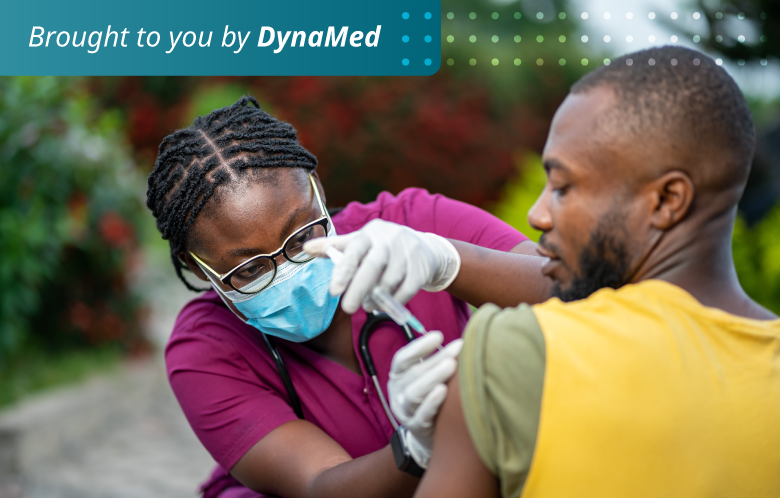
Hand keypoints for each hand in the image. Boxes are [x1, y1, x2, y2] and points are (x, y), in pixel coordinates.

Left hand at [302, 219, 460, 313]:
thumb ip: (334, 247)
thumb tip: (304, 247)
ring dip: (377, 297)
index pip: (354, 248)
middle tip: (348, 309)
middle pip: (373, 265)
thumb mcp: (360, 243)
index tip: (333, 291)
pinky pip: (407, 289)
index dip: (343, 270)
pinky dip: (395, 300)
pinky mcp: (422, 267)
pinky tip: (386, 304)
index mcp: (370, 232)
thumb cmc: (384, 248)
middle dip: (359, 289)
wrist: (426, 249)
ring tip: (367, 305)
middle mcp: (390, 238)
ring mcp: (409, 251)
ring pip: (390, 280)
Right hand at [387, 332, 463, 467]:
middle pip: (413, 373)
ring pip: (414, 393)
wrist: (431, 434)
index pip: (402, 359)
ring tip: (451, 365)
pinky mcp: (415, 428)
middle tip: (456, 349)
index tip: (438, 335)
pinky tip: (444, 391)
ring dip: (433, 377)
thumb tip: (460, 343)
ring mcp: (404, 412)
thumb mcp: (428, 378)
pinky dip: (431, 402)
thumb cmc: (431, 397)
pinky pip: (422, 415)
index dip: (419, 346)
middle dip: (435, 359)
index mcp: (398, 377)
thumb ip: (436, 361)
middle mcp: (397, 393)